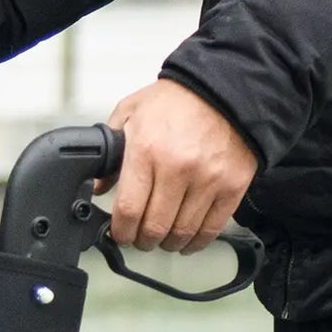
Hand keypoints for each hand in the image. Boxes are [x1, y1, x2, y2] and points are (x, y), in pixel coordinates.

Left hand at [102, 80, 256, 253]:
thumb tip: (99, 186)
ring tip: (163, 238)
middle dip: (142, 240)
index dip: (121, 232)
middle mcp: (177, 168)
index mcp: (147, 150)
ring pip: (182, 233)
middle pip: (154, 228)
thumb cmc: (177, 101)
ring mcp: (207, 179)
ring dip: (168, 243)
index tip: (121, 233)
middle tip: (140, 238)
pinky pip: (211, 229)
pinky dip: (196, 241)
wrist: (224, 88)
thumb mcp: (131, 113)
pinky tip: (187, 239)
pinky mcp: (232, 186)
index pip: (128, 210)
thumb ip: (111, 150)